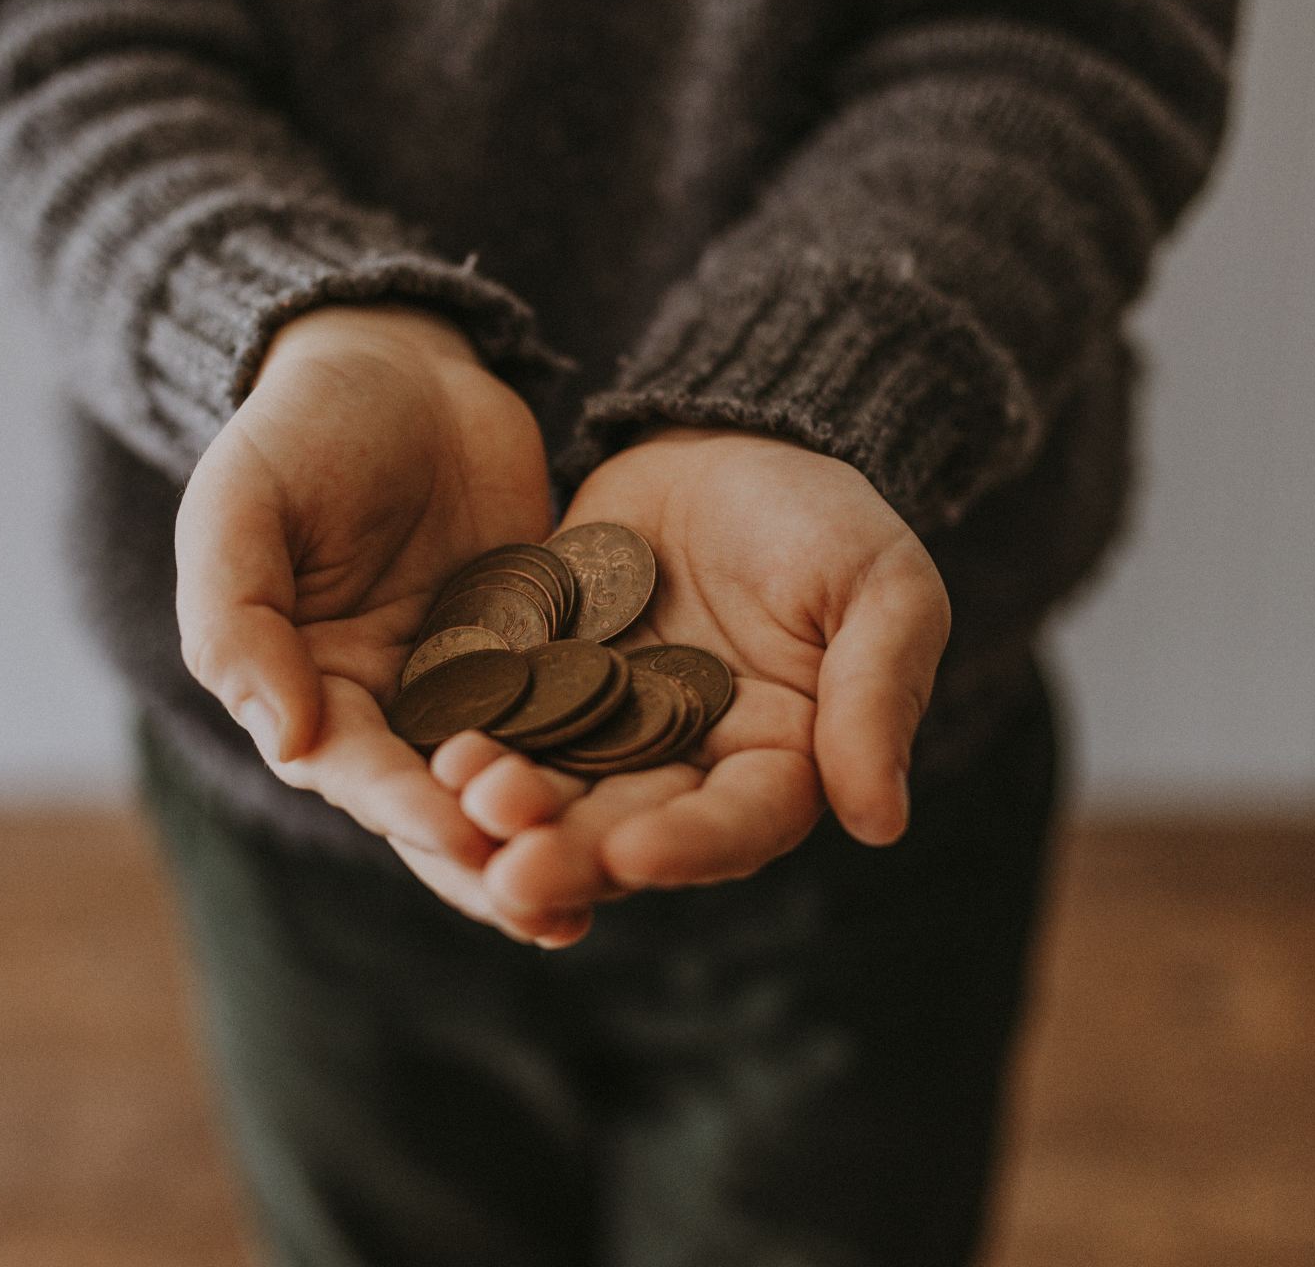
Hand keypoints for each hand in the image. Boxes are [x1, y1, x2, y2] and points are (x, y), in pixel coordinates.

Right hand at [174, 305, 582, 939]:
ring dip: (554, 836)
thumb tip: (287, 741)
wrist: (398, 362)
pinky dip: (606, 763)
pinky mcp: (544, 655)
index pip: (356, 771)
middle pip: (439, 806)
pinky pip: (576, 717)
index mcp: (308, 692)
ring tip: (609, 889)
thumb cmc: (299, 428)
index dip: (405, 806)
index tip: (461, 834)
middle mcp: (391, 710)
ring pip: (515, 781)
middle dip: (491, 859)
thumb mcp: (241, 505)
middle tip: (550, 908)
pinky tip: (662, 800)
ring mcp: (474, 687)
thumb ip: (241, 620)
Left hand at [433, 427, 950, 943]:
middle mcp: (685, 767)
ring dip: (510, 811)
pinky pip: (502, 721)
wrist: (724, 441)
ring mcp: (603, 730)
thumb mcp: (881, 589)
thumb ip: (876, 696)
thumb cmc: (824, 516)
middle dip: (574, 853)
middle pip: (630, 829)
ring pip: (555, 790)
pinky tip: (434, 751)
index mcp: (778, 763)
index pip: (738, 824)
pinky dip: (472, 740)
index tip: (634, 854)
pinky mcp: (538, 684)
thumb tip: (881, 824)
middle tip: (513, 873)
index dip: (688, 846)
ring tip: (466, 805)